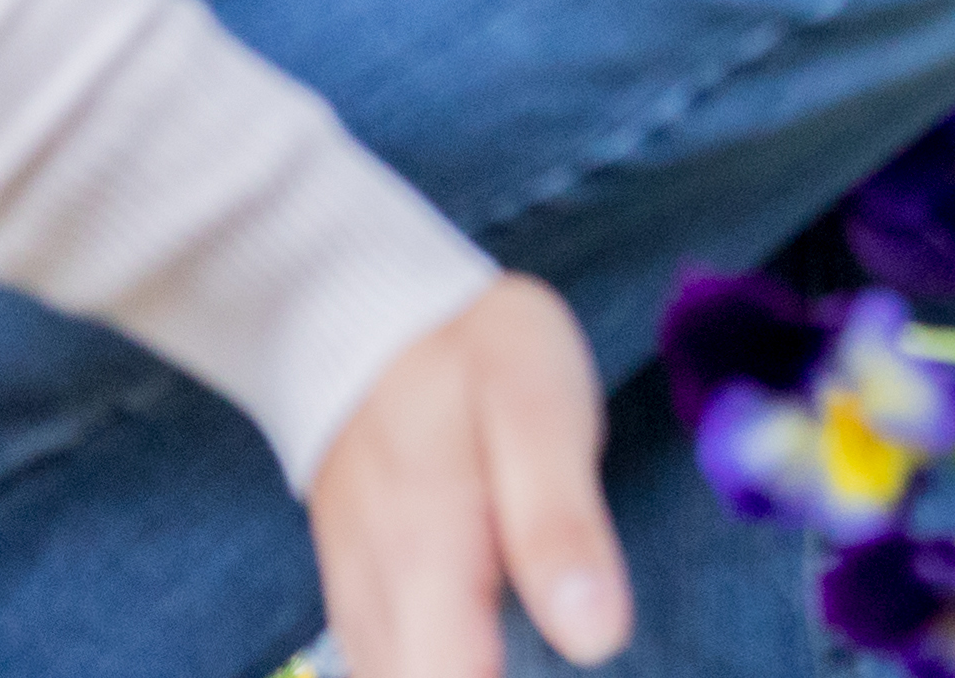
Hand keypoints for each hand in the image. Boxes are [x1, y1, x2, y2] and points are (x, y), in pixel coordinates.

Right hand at [307, 275, 624, 676]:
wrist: (371, 313)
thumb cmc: (474, 356)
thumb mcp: (538, 412)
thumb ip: (559, 525)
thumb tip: (596, 639)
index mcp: (427, 560)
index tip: (577, 645)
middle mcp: (378, 599)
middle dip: (498, 677)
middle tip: (566, 615)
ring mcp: (359, 599)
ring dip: (463, 666)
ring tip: (522, 630)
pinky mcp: (359, 591)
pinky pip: (386, 660)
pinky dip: (438, 657)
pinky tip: (481, 631)